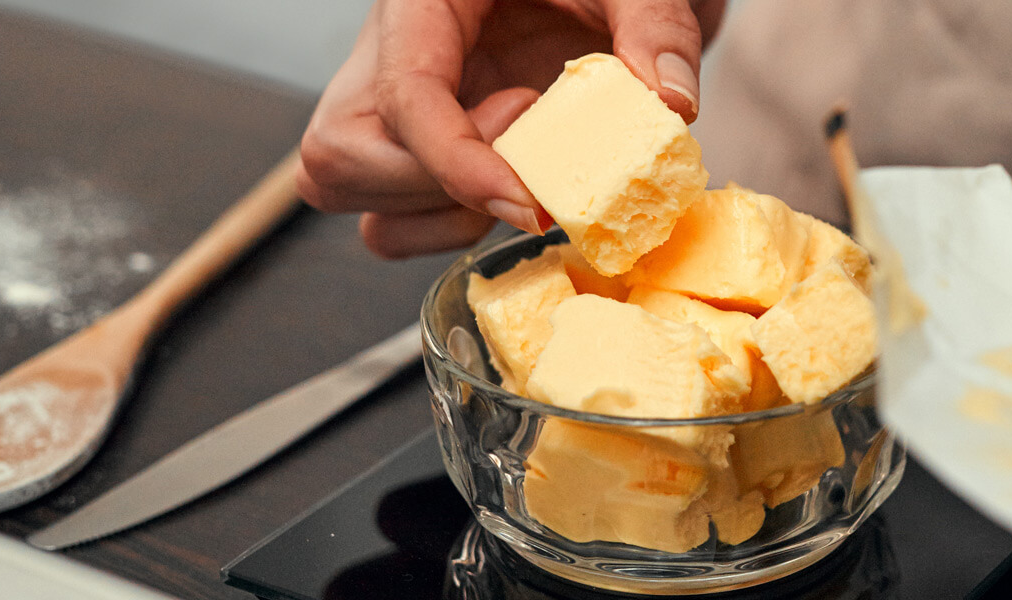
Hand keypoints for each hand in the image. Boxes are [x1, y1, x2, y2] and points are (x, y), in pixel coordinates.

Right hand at [296, 0, 725, 258]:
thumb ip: (657, 28)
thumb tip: (671, 104)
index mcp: (426, 1)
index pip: (402, 94)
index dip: (455, 162)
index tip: (530, 204)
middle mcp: (396, 52)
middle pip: (340, 151)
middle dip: (433, 187)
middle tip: (527, 169)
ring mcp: (401, 101)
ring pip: (349, 188)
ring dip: (439, 214)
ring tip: (527, 175)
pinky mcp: (424, 142)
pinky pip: (392, 214)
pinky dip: (450, 225)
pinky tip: (519, 190)